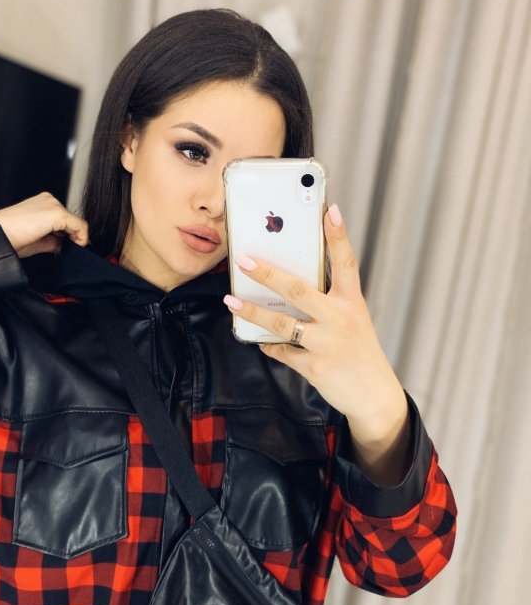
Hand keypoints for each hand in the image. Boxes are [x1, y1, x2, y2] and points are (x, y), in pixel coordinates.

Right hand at [0, 192, 88, 257]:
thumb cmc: (10, 238)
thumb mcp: (37, 241)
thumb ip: (53, 240)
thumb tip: (64, 245)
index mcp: (41, 204)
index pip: (62, 219)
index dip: (68, 235)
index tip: (68, 247)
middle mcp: (48, 201)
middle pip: (70, 219)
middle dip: (72, 235)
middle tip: (68, 249)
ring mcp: (53, 205)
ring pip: (76, 221)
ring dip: (76, 236)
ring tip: (69, 248)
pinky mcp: (57, 213)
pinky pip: (79, 225)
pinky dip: (81, 237)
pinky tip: (75, 246)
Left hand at [223, 204, 409, 484]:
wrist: (373, 395)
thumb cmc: (359, 352)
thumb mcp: (353, 319)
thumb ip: (329, 301)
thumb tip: (291, 286)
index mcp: (352, 302)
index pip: (346, 263)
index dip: (337, 236)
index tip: (330, 210)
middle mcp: (340, 319)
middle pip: (298, 289)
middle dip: (268, 273)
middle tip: (245, 260)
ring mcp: (326, 343)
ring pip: (282, 323)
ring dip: (253, 311)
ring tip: (232, 301)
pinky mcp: (314, 366)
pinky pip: (281, 351)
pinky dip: (268, 344)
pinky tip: (259, 339)